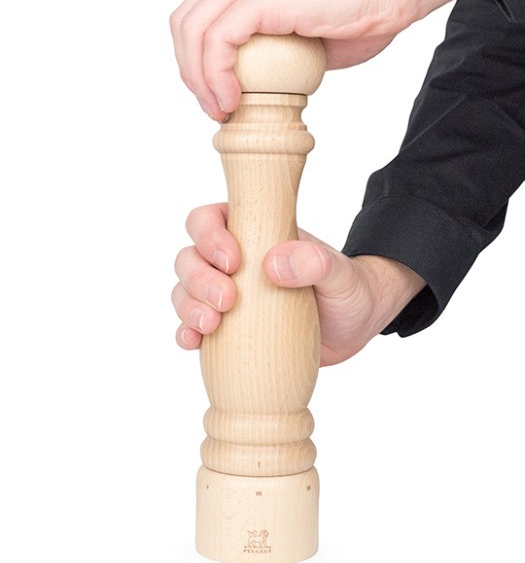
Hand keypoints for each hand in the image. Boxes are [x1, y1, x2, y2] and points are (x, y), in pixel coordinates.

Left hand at [170, 0, 486, 120]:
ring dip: (200, 81)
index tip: (217, 99)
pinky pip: (218, 40)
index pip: (197, 19)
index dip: (195, 64)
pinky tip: (233, 100)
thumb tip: (254, 85)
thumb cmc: (360, 15)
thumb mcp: (300, 38)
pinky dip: (217, 77)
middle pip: (185, 24)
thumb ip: (270, 53)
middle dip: (191, 75)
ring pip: (193, 32)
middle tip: (215, 110)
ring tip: (223, 110)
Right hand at [173, 204, 424, 366]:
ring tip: (211, 326)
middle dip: (198, 278)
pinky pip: (193, 328)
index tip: (233, 261)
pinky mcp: (228, 331)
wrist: (355, 328)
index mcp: (255, 233)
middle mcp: (233, 262)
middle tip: (228, 300)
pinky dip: (186, 334)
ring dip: (188, 306)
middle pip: (190, 258)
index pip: (210, 219)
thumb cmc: (349, 290)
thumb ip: (316, 262)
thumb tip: (273, 264)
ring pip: (185, 292)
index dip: (208, 235)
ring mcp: (228, 297)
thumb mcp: (342, 275)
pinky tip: (195, 343)